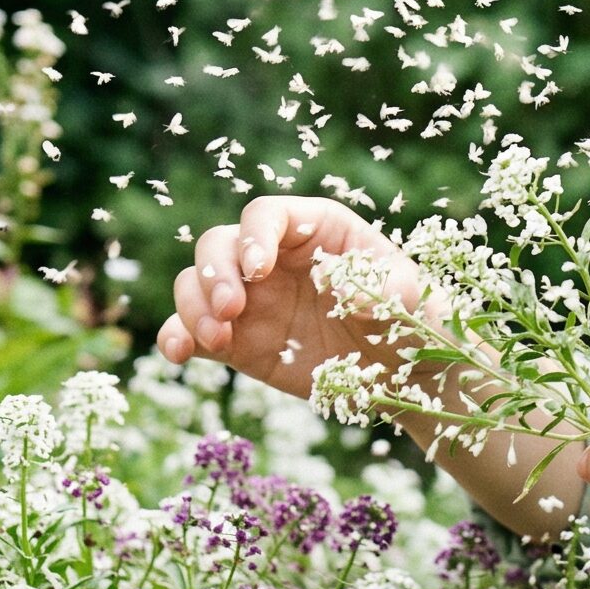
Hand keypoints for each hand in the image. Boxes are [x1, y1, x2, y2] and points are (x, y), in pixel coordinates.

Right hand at [155, 194, 433, 399]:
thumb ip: (386, 288)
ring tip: (217, 339)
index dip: (254, 236)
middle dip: (214, 272)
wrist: (404, 374)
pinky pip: (191, 330)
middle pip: (220, 244)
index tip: (257, 270)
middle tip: (232, 310)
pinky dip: (176, 336)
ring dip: (193, 306)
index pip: (268, 214)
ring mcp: (251, 299)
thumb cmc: (413, 319)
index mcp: (316, 230)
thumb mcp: (412, 298)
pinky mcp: (237, 340)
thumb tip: (345, 291)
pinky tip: (180, 355)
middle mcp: (274, 257)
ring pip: (195, 283)